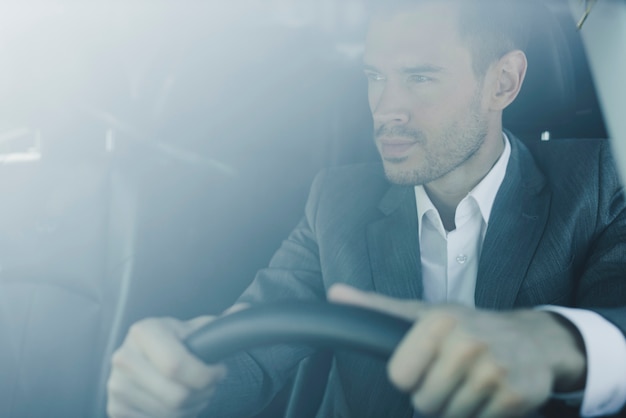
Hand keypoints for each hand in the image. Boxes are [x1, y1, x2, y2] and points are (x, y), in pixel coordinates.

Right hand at [106, 315, 225, 417]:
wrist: (154, 358)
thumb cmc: (183, 342)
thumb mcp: (201, 328)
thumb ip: (224, 323)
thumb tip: (245, 310)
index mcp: (143, 331)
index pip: (177, 366)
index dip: (207, 375)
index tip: (218, 370)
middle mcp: (123, 357)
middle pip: (176, 396)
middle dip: (203, 393)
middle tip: (209, 383)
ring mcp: (116, 385)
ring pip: (169, 414)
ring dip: (192, 406)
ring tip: (195, 390)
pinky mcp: (114, 409)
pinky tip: (178, 403)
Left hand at [328, 284, 585, 417]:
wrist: (531, 340)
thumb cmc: (467, 326)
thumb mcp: (422, 313)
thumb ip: (377, 308)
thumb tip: (334, 293)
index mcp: (438, 322)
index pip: (399, 377)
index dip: (410, 376)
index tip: (426, 363)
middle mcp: (467, 342)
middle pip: (424, 402)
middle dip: (435, 395)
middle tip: (453, 374)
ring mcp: (492, 370)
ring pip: (449, 416)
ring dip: (458, 407)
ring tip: (471, 382)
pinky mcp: (513, 396)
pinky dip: (480, 416)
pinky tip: (489, 394)